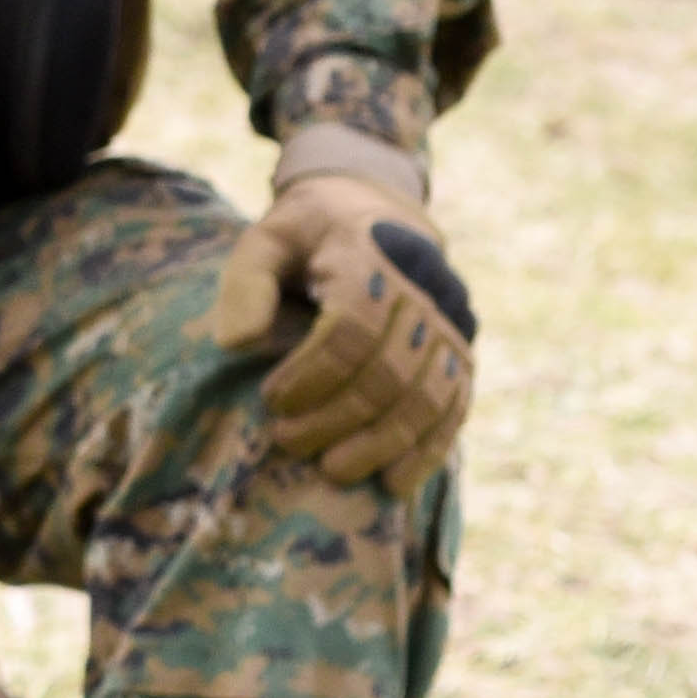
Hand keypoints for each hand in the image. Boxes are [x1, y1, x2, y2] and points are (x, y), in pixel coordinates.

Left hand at [207, 178, 475, 486]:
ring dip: (381, 443)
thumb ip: (247, 283)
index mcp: (370, 254)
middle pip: (388, 370)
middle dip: (336, 416)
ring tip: (333, 471)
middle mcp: (423, 290)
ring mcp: (450, 324)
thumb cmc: (309, 235)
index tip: (271, 400)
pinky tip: (395, 484)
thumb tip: (234, 343)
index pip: (351, 327)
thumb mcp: (267, 239)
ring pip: (426, 396)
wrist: (379, 212)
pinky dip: (428, 450)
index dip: (312, 372)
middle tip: (287, 441)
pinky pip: (455, 407)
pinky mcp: (462, 354)